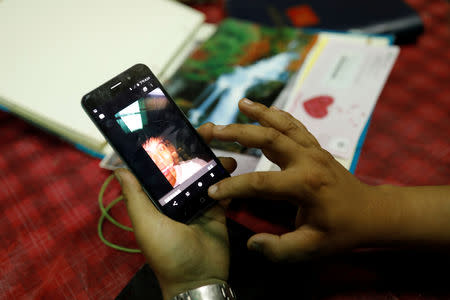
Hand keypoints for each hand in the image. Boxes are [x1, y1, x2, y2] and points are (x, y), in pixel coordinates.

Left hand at [115, 123, 236, 299]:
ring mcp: (198, 201)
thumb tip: (119, 169)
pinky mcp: (217, 209)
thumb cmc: (166, 251)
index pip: (162, 165)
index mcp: (157, 197)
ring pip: (206, 173)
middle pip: (187, 165)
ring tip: (226, 149)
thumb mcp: (145, 223)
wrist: (198, 278)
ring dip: (216, 160)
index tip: (178, 127)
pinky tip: (234, 168)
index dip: (169, 146)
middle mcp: (177, 196)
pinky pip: (223, 189)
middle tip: (210, 129)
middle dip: (197, 146)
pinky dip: (228, 179)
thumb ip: (135, 196)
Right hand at [207, 98, 381, 261]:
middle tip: (213, 130)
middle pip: (268, 138)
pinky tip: (262, 110)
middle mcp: (308, 161)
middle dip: (238, 133)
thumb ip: (280, 249)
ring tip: (240, 103)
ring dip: (259, 113)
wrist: (371, 213)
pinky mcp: (315, 147)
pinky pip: (294, 125)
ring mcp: (313, 150)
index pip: (260, 182)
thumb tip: (252, 244)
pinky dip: (277, 115)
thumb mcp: (312, 248)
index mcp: (305, 185)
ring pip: (282, 125)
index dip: (233, 187)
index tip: (212, 191)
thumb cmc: (342, 231)